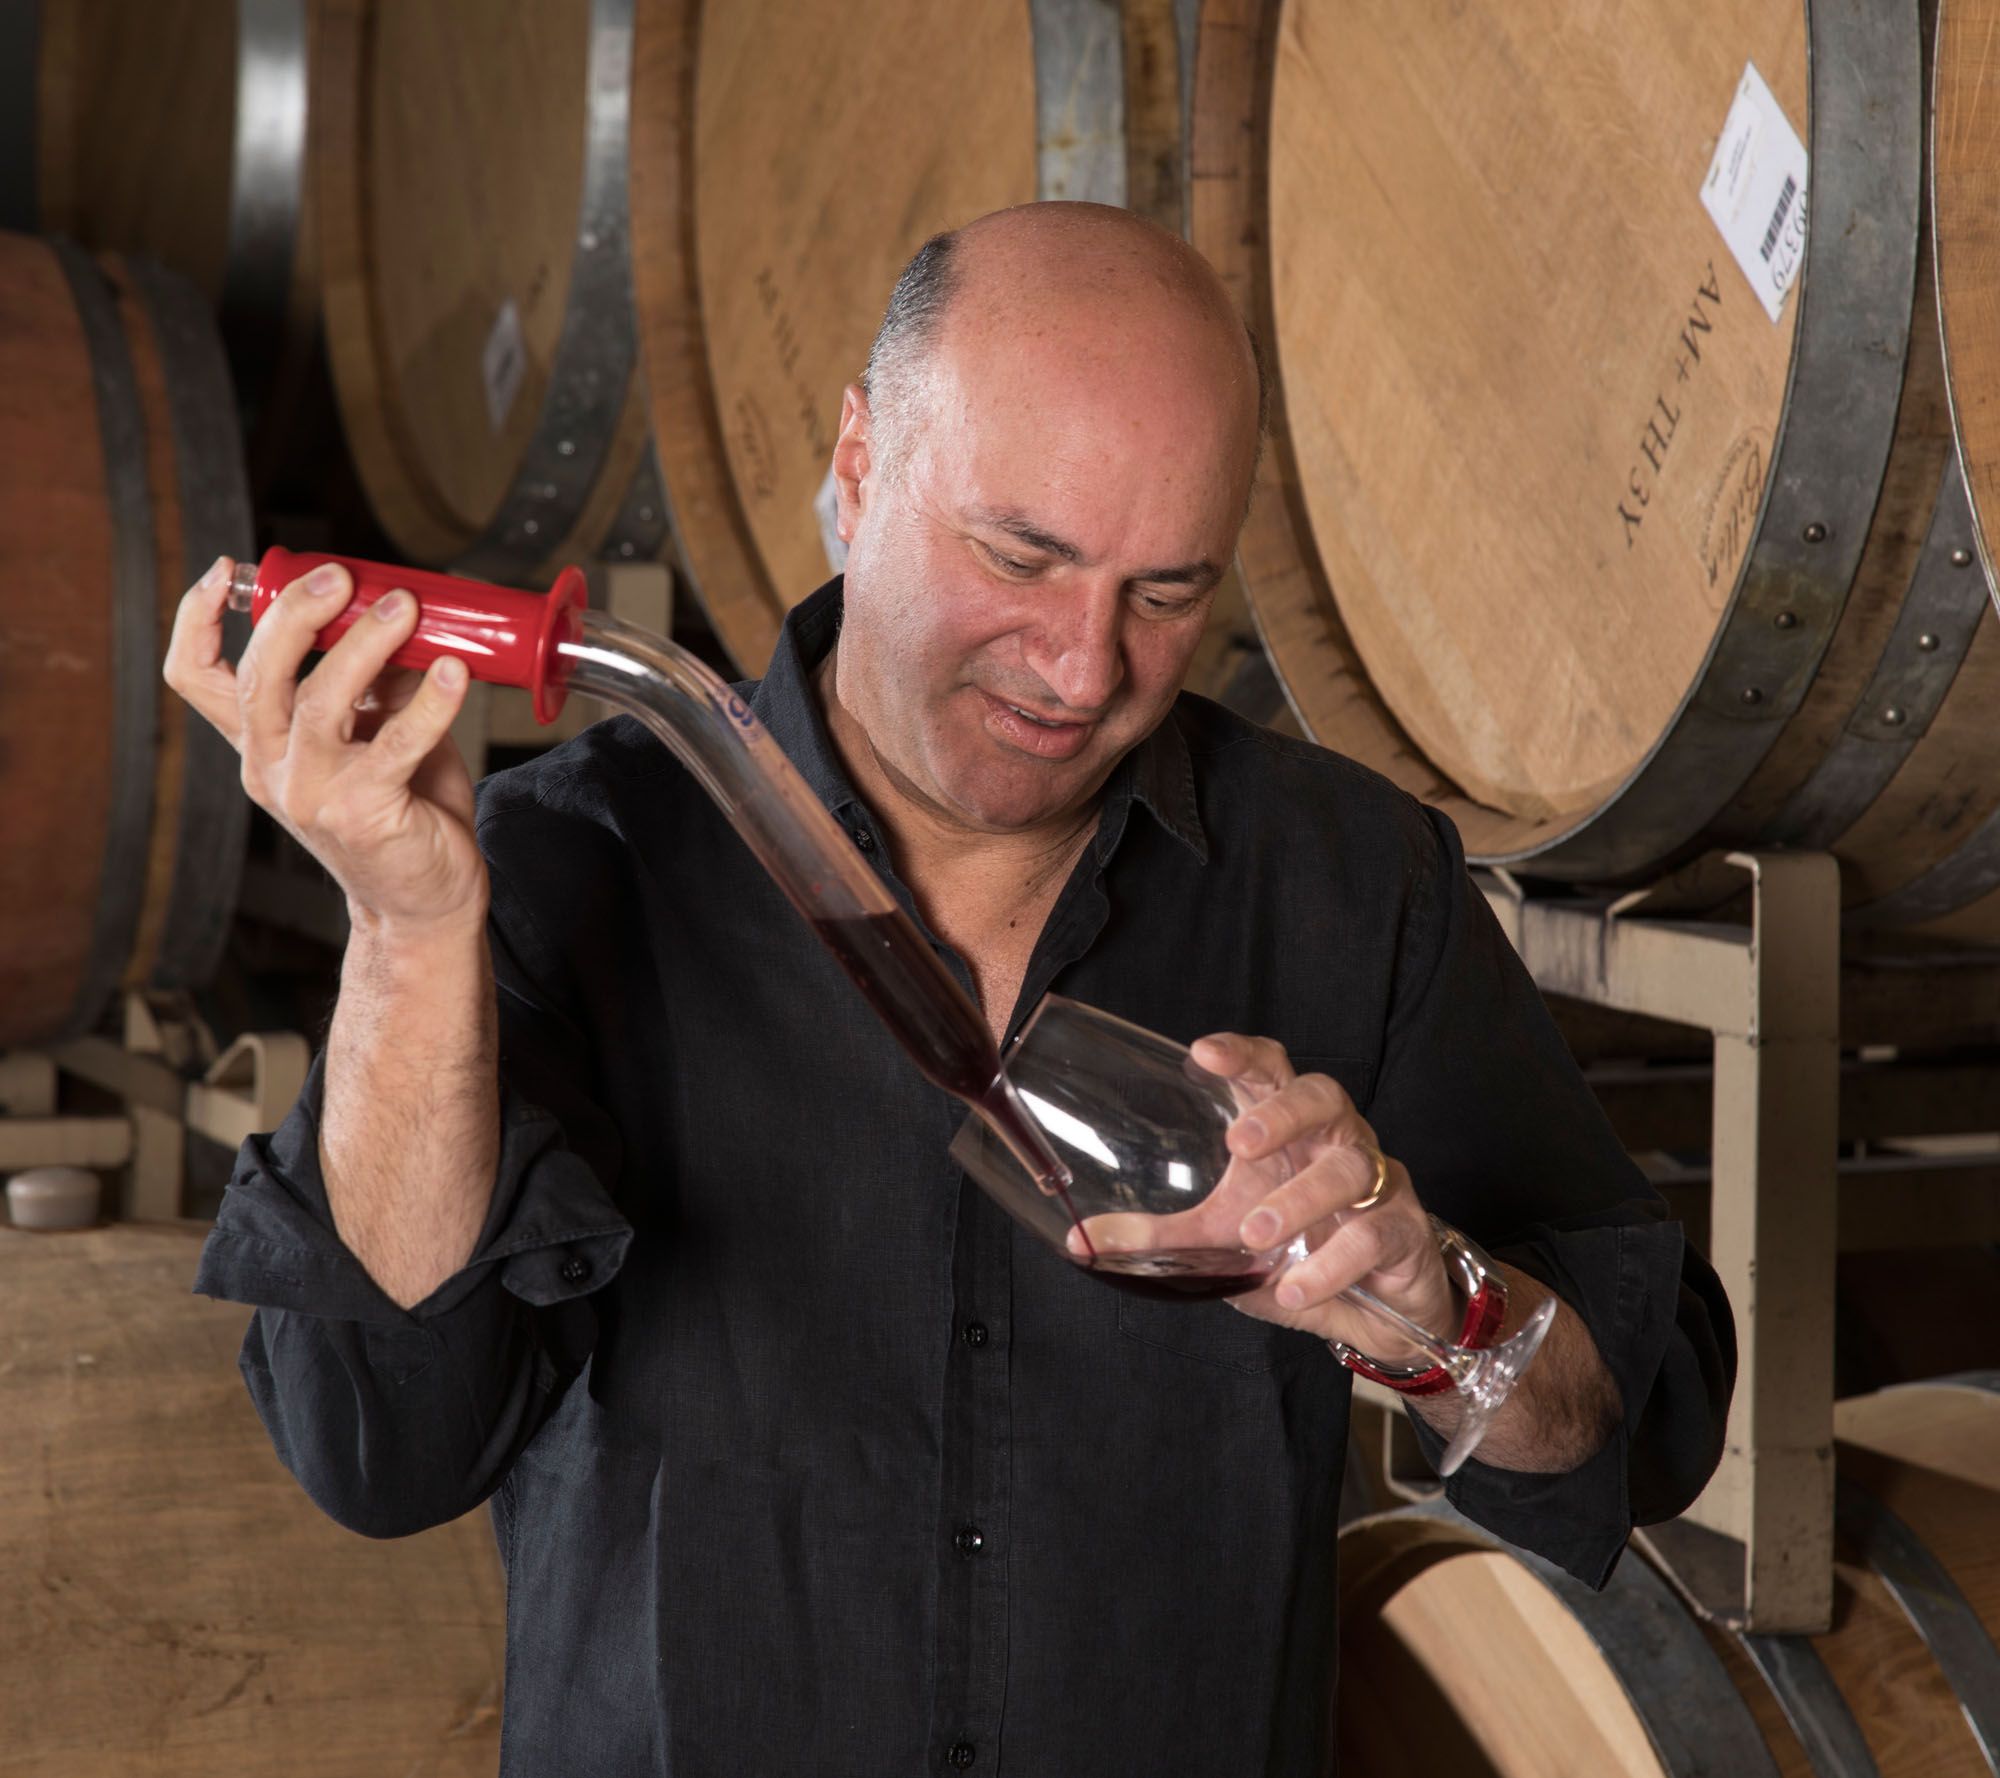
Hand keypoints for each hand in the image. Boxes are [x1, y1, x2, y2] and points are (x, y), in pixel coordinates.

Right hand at [162, 555, 484, 934]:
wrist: (425, 900)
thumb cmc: (403, 810)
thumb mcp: (377, 734)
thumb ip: (376, 681)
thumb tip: (399, 613)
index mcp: (261, 743)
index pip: (197, 677)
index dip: (200, 620)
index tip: (230, 571)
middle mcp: (271, 768)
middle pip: (258, 678)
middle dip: (293, 617)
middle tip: (339, 576)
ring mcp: (311, 794)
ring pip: (319, 703)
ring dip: (363, 645)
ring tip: (406, 607)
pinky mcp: (363, 815)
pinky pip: (395, 747)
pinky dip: (428, 705)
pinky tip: (455, 673)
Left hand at [1189, 1033, 1455, 1359]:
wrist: (1377, 1315)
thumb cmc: (1297, 1254)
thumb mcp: (1221, 1245)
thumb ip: (1160, 1238)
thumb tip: (1083, 1241)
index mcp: (1289, 1132)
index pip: (1272, 1070)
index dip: (1243, 1055)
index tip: (1202, 1054)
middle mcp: (1335, 1143)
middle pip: (1322, 1096)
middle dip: (1282, 1112)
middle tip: (1240, 1144)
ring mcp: (1377, 1183)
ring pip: (1351, 1166)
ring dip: (1301, 1198)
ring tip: (1254, 1235)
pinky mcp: (1404, 1231)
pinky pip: (1373, 1234)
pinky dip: (1329, 1263)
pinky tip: (1294, 1288)